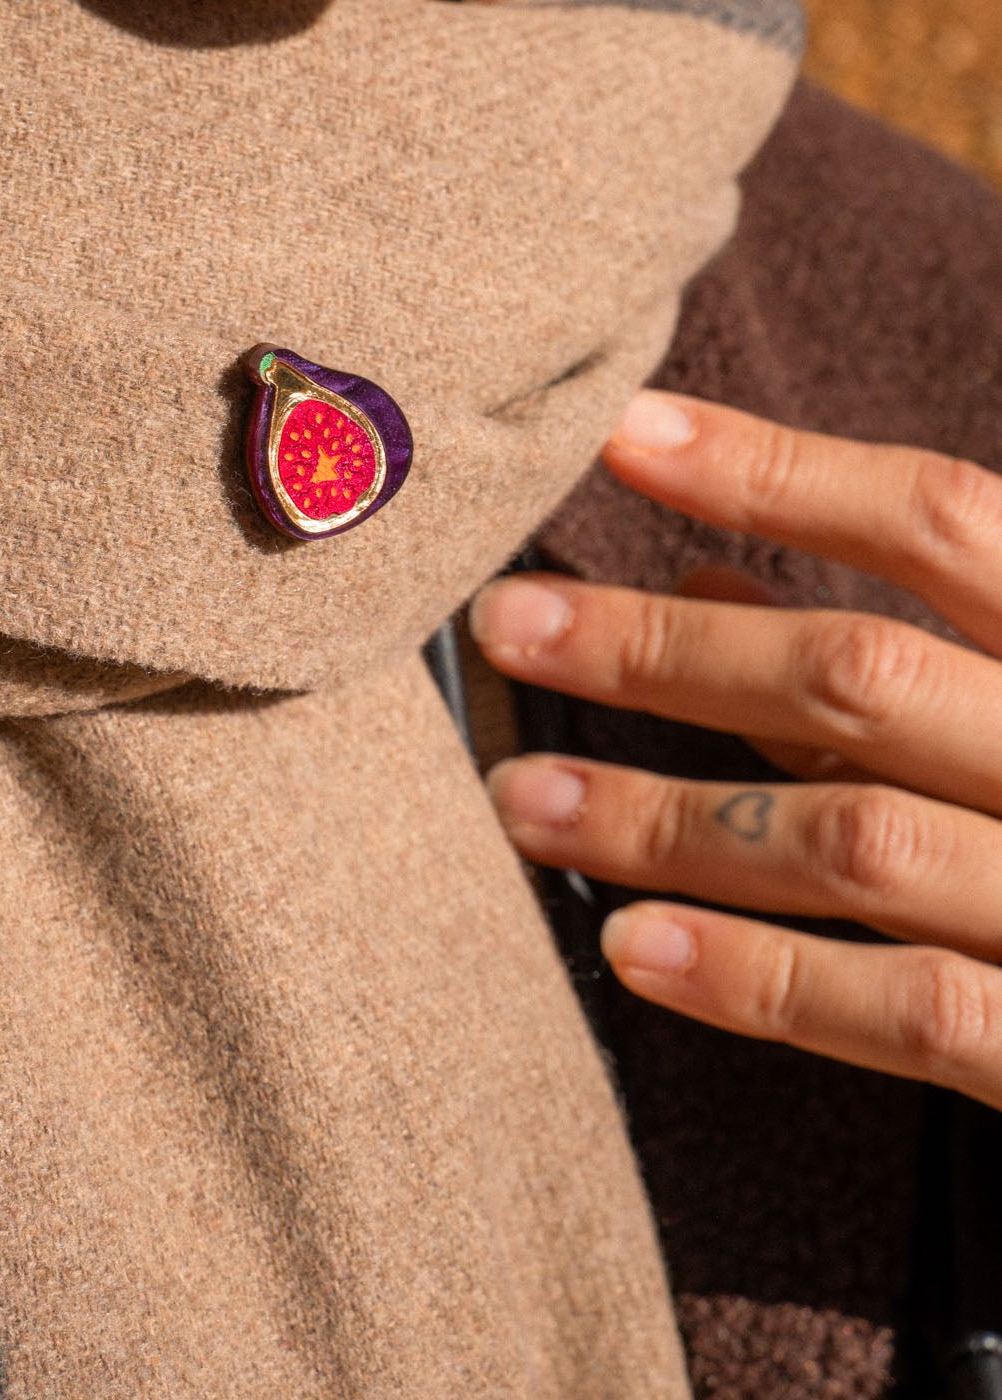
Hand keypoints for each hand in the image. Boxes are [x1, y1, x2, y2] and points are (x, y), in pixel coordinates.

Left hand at [469, 392, 1001, 1107]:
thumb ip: (903, 642)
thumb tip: (700, 583)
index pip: (943, 517)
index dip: (776, 469)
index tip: (620, 432)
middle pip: (860, 674)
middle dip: (665, 655)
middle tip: (503, 628)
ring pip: (855, 838)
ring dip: (667, 819)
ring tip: (518, 803)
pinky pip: (915, 1013)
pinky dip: (765, 980)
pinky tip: (635, 949)